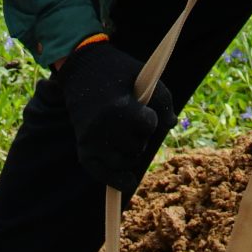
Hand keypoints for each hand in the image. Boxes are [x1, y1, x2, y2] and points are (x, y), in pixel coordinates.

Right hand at [55, 39, 178, 191]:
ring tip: (125, 135)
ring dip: (132, 153)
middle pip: (139, 146)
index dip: (150, 118)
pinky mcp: (83, 149)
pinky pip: (105, 175)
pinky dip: (118, 180)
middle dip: (140, 135)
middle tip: (128, 119)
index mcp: (118, 108)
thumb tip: (170, 125)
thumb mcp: (144, 78)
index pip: (149, 125)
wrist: (81, 70)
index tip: (142, 108)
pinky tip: (129, 182)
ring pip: (126, 162)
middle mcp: (102, 128)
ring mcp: (91, 141)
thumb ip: (163, 101)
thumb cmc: (117, 73)